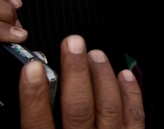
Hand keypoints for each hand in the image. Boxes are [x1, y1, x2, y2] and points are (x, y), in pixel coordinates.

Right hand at [19, 35, 144, 128]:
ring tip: (95, 53)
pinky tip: (123, 75)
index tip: (32, 67)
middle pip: (78, 109)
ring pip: (108, 107)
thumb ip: (36, 123)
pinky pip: (135, 116)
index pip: (38, 123)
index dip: (34, 95)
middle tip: (73, 43)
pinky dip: (130, 93)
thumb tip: (28, 96)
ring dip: (101, 76)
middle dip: (76, 72)